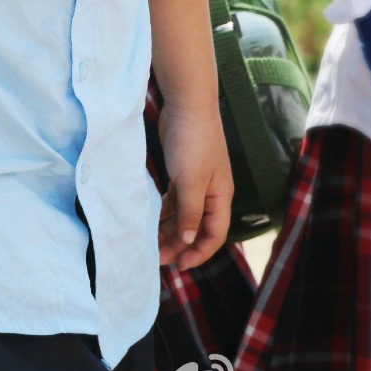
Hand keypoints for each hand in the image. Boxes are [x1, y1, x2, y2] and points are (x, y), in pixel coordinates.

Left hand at [156, 100, 232, 269]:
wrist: (187, 104)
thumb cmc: (193, 141)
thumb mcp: (191, 181)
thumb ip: (190, 213)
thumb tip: (189, 241)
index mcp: (220, 197)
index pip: (214, 235)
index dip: (198, 253)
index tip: (179, 266)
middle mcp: (210, 192)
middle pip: (196, 228)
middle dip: (179, 244)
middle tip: (157, 258)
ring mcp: (196, 182)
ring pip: (183, 214)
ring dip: (169, 229)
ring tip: (151, 243)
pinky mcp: (182, 171)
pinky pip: (175, 199)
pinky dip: (165, 211)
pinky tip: (152, 219)